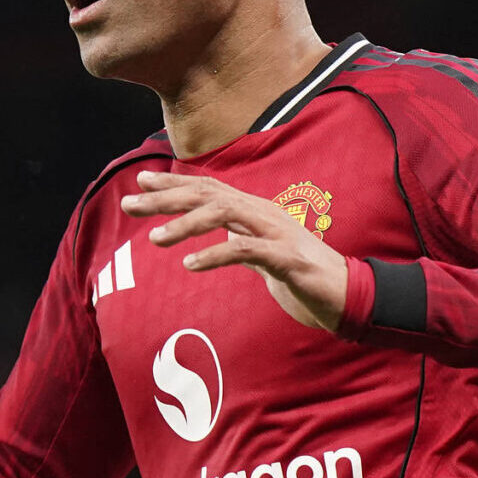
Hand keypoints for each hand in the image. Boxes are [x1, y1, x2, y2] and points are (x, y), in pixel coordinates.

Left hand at [122, 171, 349, 330]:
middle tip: (129, 206)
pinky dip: (215, 255)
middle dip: (166, 198)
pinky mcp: (288, 258)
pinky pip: (247, 250)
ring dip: (186, 224)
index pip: (209, 187)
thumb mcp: (265, 253)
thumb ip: (242, 240)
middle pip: (208, 194)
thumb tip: (218, 235)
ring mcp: (277, 232)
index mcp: (256, 210)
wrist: (348, 295)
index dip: (173, 182)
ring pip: (224, 214)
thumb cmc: (304, 275)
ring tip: (155, 239)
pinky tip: (190, 265)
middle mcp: (264, 213)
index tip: (140, 183)